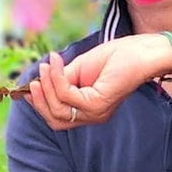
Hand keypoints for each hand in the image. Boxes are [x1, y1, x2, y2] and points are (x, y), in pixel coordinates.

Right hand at [30, 37, 171, 131]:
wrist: (141, 51)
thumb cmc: (116, 57)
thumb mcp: (81, 69)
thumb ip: (62, 79)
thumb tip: (39, 82)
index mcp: (89, 111)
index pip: (58, 118)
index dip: (40, 104)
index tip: (29, 86)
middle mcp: (93, 117)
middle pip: (55, 119)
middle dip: (40, 99)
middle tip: (35, 77)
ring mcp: (96, 113)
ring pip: (59, 108)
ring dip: (48, 86)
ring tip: (47, 65)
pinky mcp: (98, 104)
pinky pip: (67, 95)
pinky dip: (57, 78)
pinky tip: (55, 63)